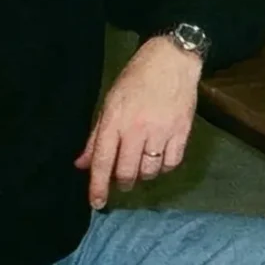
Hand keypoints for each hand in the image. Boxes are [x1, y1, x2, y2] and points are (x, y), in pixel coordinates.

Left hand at [77, 35, 202, 208]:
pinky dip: (164, 167)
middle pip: (127, 171)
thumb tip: (82, 165)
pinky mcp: (182, 131)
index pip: (102, 161)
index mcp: (115, 121)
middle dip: (123, 182)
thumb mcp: (109, 103)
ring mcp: (162, 131)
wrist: (172, 60)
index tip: (96, 204)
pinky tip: (160, 159)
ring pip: (150, 170)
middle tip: (123, 180)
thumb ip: (96, 136)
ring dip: (143, 174)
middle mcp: (137, 129)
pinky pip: (172, 162)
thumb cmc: (135, 79)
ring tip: (142, 166)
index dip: (98, 186)